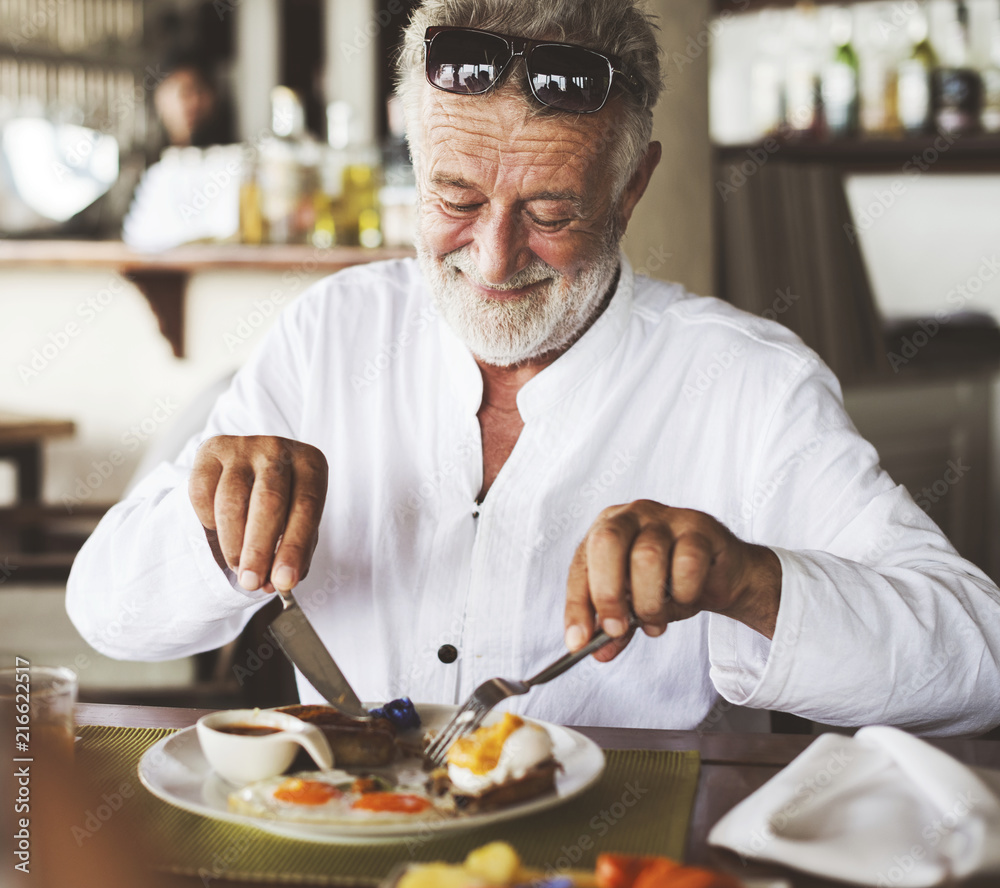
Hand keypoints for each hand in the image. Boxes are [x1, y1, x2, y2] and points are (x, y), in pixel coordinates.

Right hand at [189, 435, 327, 592]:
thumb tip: (278, 583)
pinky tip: (219, 531)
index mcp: (311, 464)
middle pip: (269, 501)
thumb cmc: (283, 502)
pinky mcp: (211, 450)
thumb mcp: (298, 521)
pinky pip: (203, 493)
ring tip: (238, 568)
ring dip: (233, 543)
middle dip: (259, 549)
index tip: (284, 581)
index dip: (295, 547)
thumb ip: (293, 551)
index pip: (306, 507)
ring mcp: (243, 446)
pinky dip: (209, 520)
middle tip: (252, 583)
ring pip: (233, 501)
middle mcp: (279, 449)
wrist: (251, 467)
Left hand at [564, 500, 780, 659]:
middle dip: (608, 594)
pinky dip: (684, 592)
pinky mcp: (701, 527)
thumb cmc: (670, 582)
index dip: (577, 605)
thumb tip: (597, 651)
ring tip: (657, 619)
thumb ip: (614, 627)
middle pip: (607, 543)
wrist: (721, 574)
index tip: (579, 642)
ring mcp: (667, 517)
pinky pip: (687, 563)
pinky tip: (685, 598)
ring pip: (647, 557)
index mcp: (606, 529)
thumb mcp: (634, 606)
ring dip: (650, 602)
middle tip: (617, 629)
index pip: (581, 565)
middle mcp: (632, 515)